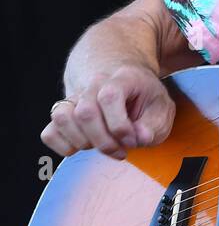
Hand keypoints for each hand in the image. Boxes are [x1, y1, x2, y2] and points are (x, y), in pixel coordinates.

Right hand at [41, 66, 175, 160]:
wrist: (120, 75)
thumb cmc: (143, 95)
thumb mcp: (161, 106)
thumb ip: (155, 124)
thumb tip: (141, 138)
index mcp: (122, 78)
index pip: (109, 97)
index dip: (120, 126)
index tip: (132, 140)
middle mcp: (93, 84)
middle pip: (85, 113)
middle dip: (104, 141)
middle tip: (121, 150)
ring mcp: (74, 98)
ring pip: (62, 118)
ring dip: (83, 142)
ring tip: (102, 145)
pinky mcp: (62, 113)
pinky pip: (49, 133)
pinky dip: (64, 146)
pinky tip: (85, 145)